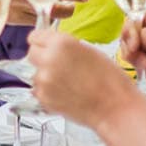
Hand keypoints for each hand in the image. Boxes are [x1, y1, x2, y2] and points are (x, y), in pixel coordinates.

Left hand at [27, 28, 141, 127]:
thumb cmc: (110, 82)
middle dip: (41, 58)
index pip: (35, 36)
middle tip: (57, 65)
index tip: (46, 45)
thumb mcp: (89, 52)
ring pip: (35, 74)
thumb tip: (53, 48)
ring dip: (45, 76)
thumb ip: (66, 47)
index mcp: (61, 43)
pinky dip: (47, 92)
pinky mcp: (43, 99)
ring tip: (67, 83)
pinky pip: (38, 91)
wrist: (114, 108)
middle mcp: (48, 60)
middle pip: (31, 54)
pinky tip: (65, 93)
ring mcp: (44, 81)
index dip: (43, 42)